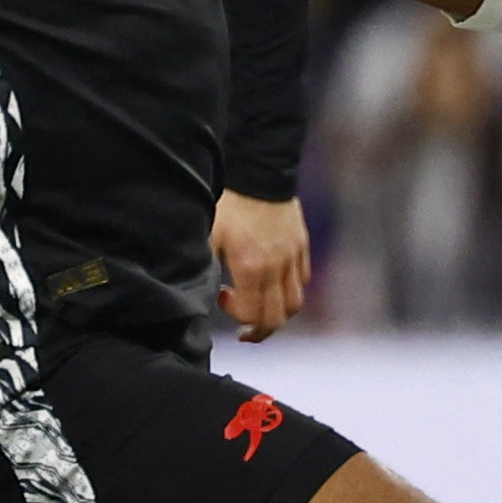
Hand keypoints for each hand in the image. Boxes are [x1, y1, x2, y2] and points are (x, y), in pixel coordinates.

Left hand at [212, 190, 308, 341]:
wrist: (258, 172)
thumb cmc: (230, 204)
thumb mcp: (209, 235)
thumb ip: (206, 266)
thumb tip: (198, 289)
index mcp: (251, 268)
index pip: (253, 315)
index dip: (237, 316)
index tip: (223, 296)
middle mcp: (276, 268)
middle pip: (278, 318)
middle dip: (260, 330)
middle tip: (245, 329)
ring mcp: (292, 257)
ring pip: (295, 303)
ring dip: (279, 313)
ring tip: (262, 310)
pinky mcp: (301, 245)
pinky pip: (303, 279)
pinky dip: (291, 290)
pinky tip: (274, 282)